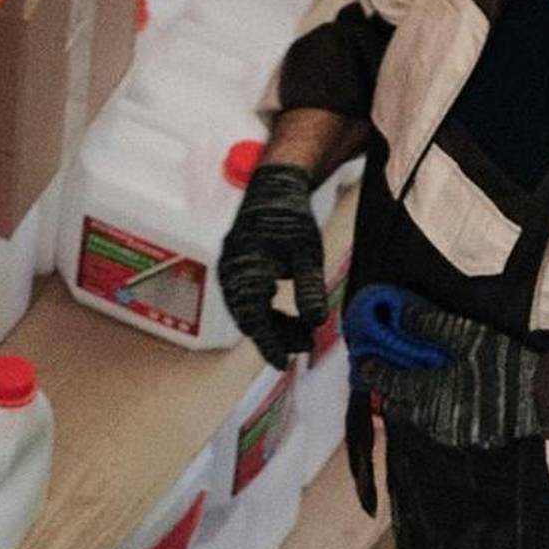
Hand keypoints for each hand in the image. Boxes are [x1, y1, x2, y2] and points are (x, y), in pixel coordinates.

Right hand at [216, 156, 328, 372]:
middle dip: (276, 336)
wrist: (274, 185)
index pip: (253, 320)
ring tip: (301, 333)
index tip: (285, 363)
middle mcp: (230, 275)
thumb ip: (310, 289)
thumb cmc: (290, 217)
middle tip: (305, 345)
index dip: (269, 344)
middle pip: (250, 319)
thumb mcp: (307, 253)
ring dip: (273, 326)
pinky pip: (248, 300)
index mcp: (244, 271)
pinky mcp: (236, 269)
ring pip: (249, 311)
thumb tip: (318, 323)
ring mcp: (230, 272)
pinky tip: (286, 316)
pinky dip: (266, 312)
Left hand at [345, 286, 536, 450]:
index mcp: (428, 393)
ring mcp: (446, 432)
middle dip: (386, 388)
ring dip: (407, 400)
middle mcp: (430, 418)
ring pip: (414, 417)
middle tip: (381, 370)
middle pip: (396, 404)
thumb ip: (433, 326)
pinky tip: (435, 396)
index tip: (361, 358)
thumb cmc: (505, 366)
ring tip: (407, 381)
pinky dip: (427, 409)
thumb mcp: (470, 337)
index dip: (372, 370)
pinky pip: (433, 424)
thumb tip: (401, 312)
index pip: (387, 383)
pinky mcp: (462, 439)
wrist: (541, 400)